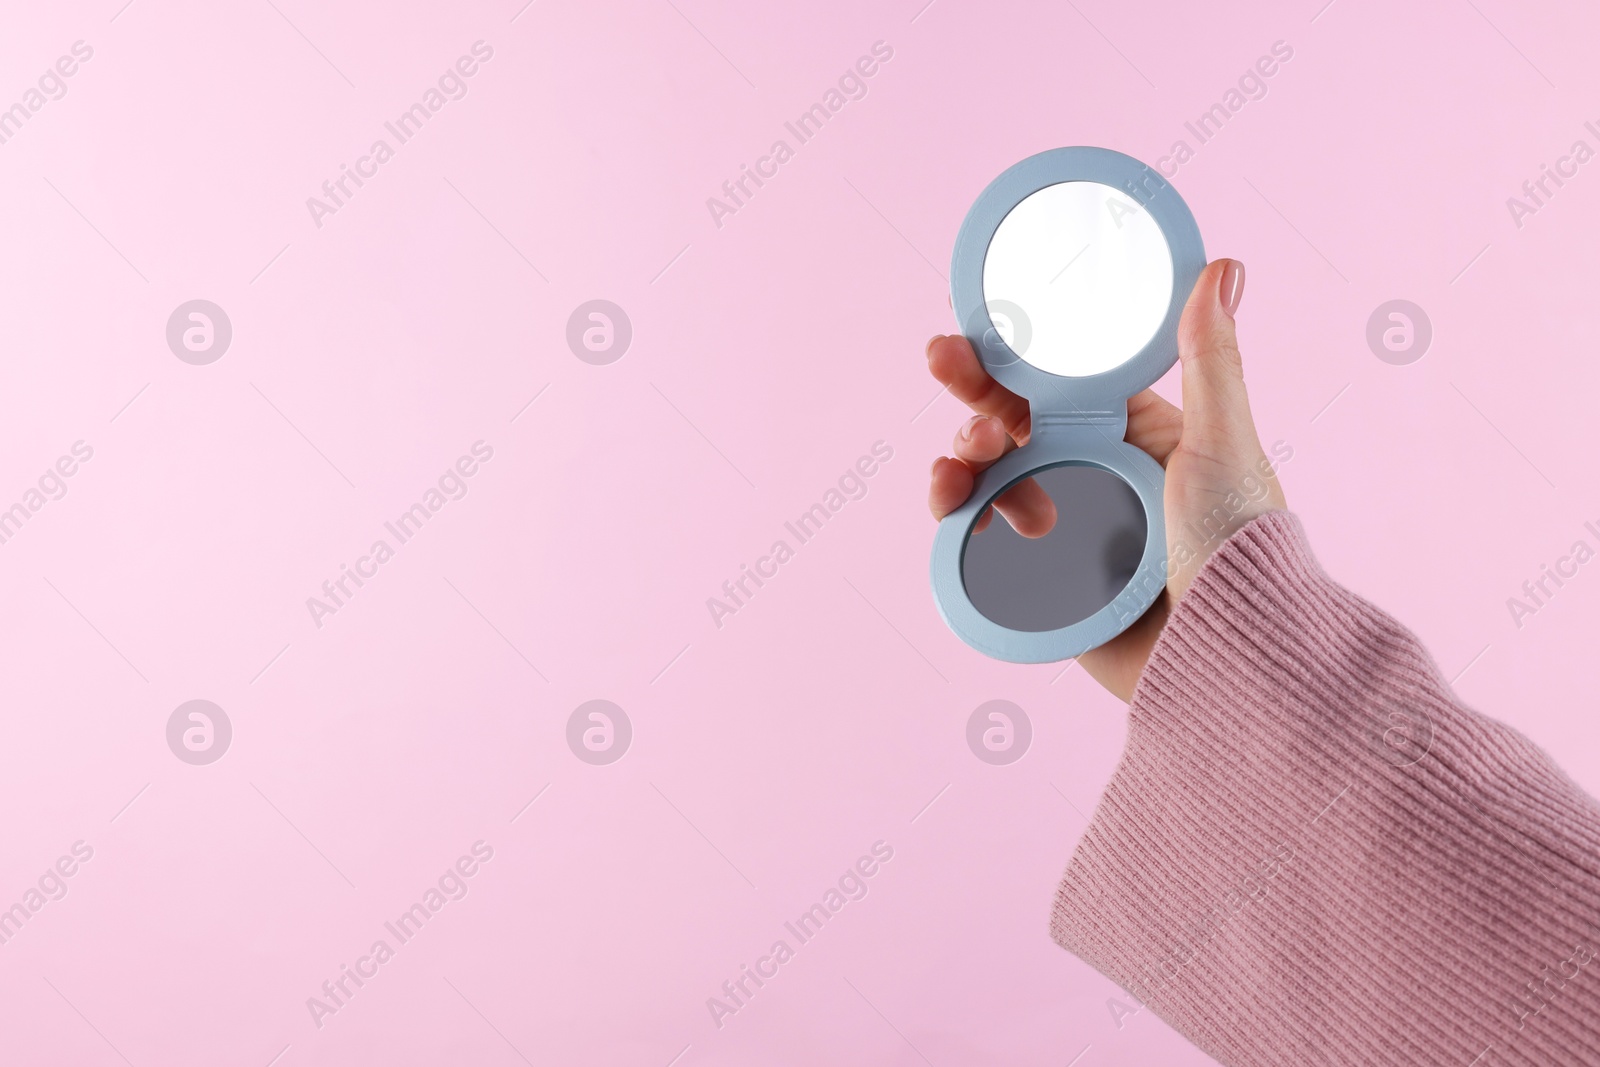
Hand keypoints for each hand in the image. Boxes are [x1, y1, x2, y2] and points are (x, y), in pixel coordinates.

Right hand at [927, 259, 1286, 700]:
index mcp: (1135, 434)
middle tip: (941, 364)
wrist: (1231, 655)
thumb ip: (1210, 359)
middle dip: (973, 394)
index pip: (1058, 381)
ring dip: (964, 457)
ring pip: (992, 479)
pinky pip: (985, 543)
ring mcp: (1068, 529)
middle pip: (1014, 423)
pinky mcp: (1045, 584)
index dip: (1011, 355)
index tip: (971, 333)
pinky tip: (956, 507)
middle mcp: (1096, 475)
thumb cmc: (1242, 548)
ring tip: (963, 462)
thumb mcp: (1223, 442)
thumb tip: (1222, 265)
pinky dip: (959, 520)